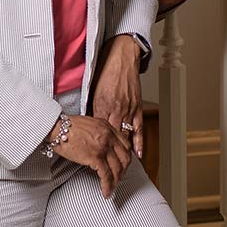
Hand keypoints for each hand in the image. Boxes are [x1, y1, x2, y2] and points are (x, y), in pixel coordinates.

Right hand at [46, 112, 130, 196]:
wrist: (57, 127)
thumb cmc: (66, 126)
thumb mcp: (89, 124)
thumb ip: (98, 133)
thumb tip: (100, 145)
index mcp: (107, 127)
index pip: (125, 144)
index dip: (125, 156)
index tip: (123, 164)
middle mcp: (109, 136)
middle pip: (125, 157)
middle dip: (123, 171)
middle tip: (119, 178)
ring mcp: (104, 147)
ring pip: (117, 168)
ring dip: (116, 181)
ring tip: (112, 188)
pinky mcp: (96, 157)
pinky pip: (107, 176)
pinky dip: (108, 186)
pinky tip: (106, 191)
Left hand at [91, 34, 143, 160]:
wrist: (121, 56)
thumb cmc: (105, 70)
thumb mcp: (93, 89)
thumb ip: (91, 107)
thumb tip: (88, 122)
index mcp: (101, 105)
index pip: (97, 132)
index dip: (94, 146)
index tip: (91, 158)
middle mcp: (115, 109)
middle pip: (111, 137)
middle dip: (108, 154)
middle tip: (106, 170)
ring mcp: (127, 109)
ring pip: (124, 135)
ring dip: (123, 152)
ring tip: (120, 168)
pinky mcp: (137, 106)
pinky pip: (138, 128)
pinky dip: (138, 142)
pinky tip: (137, 154)